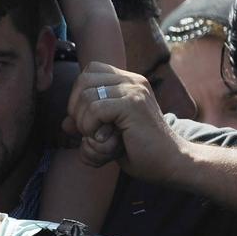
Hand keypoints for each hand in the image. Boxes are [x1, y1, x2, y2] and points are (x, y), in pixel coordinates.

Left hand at [64, 63, 183, 176]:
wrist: (171, 164)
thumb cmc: (142, 152)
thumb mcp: (108, 136)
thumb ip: (87, 126)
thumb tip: (64, 123)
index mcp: (129, 82)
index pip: (89, 71)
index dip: (79, 95)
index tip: (87, 120)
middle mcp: (132, 81)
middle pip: (83, 79)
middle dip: (76, 108)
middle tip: (89, 131)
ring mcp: (134, 90)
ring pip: (86, 95)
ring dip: (84, 123)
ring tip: (99, 138)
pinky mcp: (133, 104)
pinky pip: (95, 109)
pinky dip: (91, 127)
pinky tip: (104, 139)